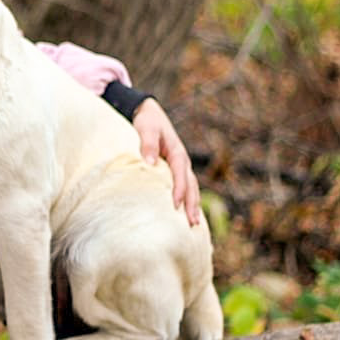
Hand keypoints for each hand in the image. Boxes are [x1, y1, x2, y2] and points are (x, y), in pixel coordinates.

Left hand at [132, 98, 201, 225]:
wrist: (149, 114)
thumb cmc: (147, 122)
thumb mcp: (146, 128)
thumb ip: (148, 144)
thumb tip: (150, 162)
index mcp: (177, 153)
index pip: (180, 175)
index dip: (179, 190)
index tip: (175, 205)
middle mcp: (182, 162)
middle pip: (191, 186)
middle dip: (192, 204)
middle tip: (192, 224)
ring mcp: (180, 167)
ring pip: (191, 189)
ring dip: (192, 205)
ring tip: (194, 225)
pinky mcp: (174, 171)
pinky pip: (184, 188)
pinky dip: (187, 201)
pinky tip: (184, 215)